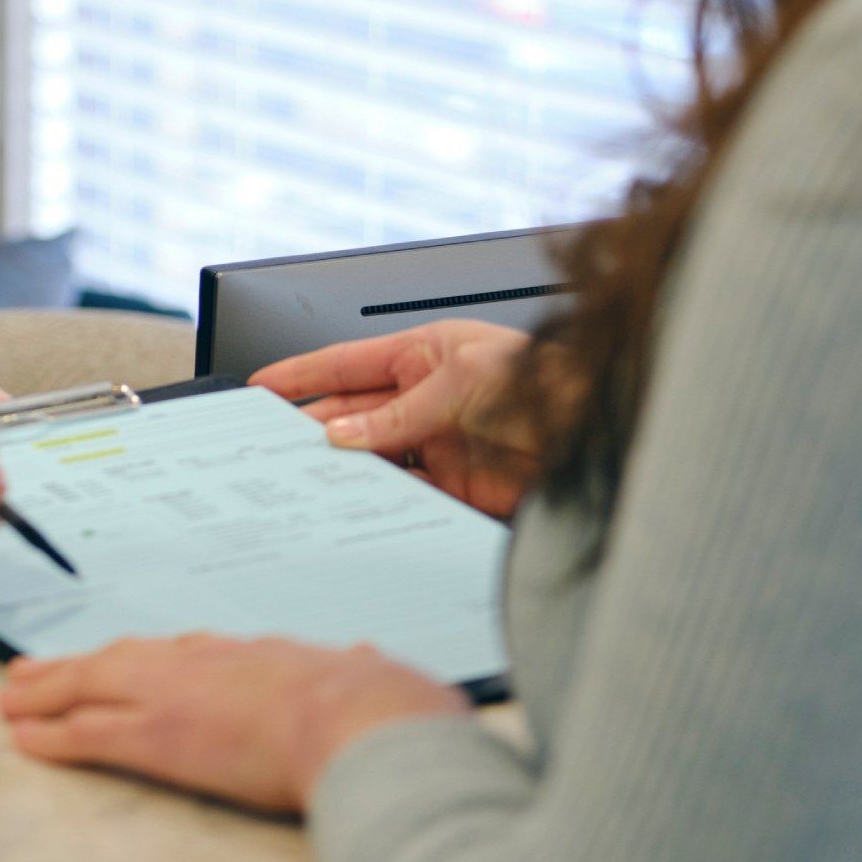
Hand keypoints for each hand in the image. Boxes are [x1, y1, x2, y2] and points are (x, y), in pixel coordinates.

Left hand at [0, 635, 469, 814]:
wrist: (360, 722)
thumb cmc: (378, 707)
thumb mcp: (369, 677)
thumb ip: (357, 671)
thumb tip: (370, 664)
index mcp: (252, 656)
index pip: (185, 656)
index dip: (146, 661)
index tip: (126, 661)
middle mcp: (201, 665)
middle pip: (123, 660)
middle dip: (75, 667)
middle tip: (34, 671)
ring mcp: (171, 698)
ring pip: (90, 688)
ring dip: (46, 694)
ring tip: (13, 698)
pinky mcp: (154, 739)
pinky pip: (86, 734)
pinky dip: (49, 735)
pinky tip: (24, 738)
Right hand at [253, 320, 540, 517]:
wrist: (598, 436)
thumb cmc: (547, 383)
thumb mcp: (461, 383)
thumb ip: (398, 413)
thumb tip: (343, 433)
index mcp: (424, 355)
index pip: (347, 364)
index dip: (302, 375)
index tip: (262, 385)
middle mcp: (426, 398)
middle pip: (352, 416)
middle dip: (313, 429)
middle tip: (275, 447)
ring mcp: (437, 444)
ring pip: (373, 459)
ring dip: (344, 469)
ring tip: (309, 480)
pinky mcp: (454, 487)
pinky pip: (403, 494)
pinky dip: (379, 501)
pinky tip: (358, 506)